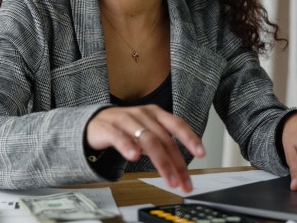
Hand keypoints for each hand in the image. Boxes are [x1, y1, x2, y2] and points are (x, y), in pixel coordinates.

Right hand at [85, 104, 204, 192]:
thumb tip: (181, 165)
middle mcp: (143, 115)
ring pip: (147, 140)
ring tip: (168, 178)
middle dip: (176, 163)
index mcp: (155, 114)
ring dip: (161, 162)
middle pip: (164, 139)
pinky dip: (128, 147)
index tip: (202, 153)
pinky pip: (120, 137)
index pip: (177, 124)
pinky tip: (134, 157)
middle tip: (182, 182)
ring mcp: (125, 120)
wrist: (94, 123)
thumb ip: (163, 144)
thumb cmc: (124, 128)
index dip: (190, 138)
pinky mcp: (108, 128)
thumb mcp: (147, 132)